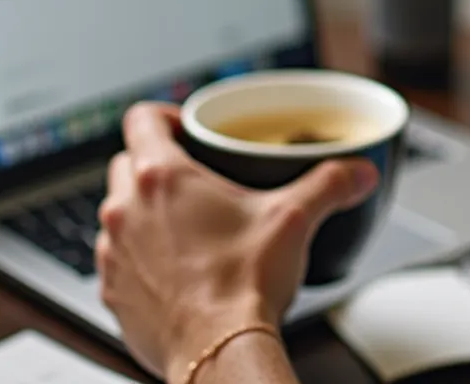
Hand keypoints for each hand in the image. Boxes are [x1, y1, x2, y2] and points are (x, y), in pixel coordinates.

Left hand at [95, 103, 378, 379]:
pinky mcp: (112, 293)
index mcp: (161, 177)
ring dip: (143, 214)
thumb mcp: (294, 219)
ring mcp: (114, 253)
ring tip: (186, 230)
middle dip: (155, 166)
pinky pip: (118, 261)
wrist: (218, 352)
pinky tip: (175, 272)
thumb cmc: (242, 287)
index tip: (184, 130)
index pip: (141, 118)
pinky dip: (140, 259)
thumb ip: (329, 185)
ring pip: (118, 214)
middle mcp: (125, 210)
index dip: (163, 116)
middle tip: (193, 182)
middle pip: (126, 164)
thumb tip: (356, 173)